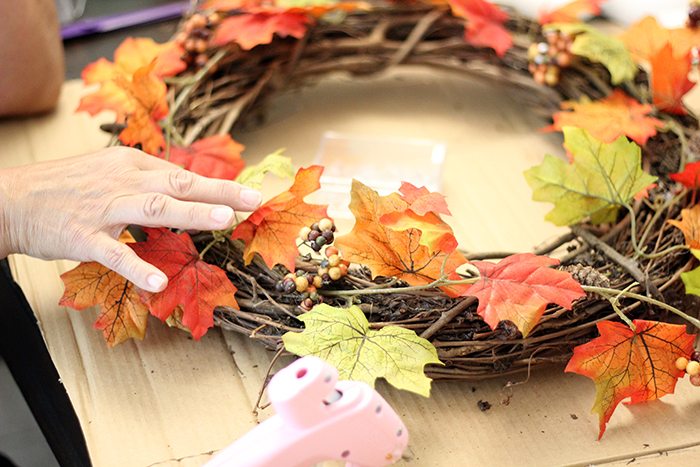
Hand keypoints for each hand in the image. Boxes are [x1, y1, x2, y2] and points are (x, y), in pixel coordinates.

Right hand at [0, 147, 261, 291]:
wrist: (11, 199)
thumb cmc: (66, 188)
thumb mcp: (109, 171)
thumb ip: (146, 181)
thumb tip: (184, 191)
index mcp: (131, 164)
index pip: (182, 174)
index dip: (217, 185)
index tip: (249, 193)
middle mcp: (122, 180)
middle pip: (177, 184)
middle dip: (219, 192)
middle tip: (253, 201)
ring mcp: (103, 208)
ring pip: (153, 208)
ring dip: (191, 213)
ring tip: (223, 220)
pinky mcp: (83, 236)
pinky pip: (113, 253)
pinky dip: (137, 266)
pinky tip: (159, 281)